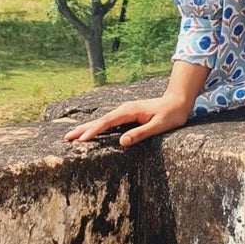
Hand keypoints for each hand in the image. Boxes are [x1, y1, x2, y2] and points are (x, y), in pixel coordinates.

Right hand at [64, 94, 193, 147]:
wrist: (178, 101)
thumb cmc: (171, 115)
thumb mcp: (159, 126)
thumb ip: (141, 133)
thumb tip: (122, 141)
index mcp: (130, 111)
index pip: (107, 122)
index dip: (94, 131)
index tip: (81, 139)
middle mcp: (124, 109)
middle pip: (100, 120)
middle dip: (83, 129)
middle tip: (66, 137)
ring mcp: (124, 111)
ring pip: (102, 121)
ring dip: (87, 128)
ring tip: (72, 135)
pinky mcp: (126, 115)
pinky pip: (108, 122)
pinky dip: (96, 127)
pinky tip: (90, 132)